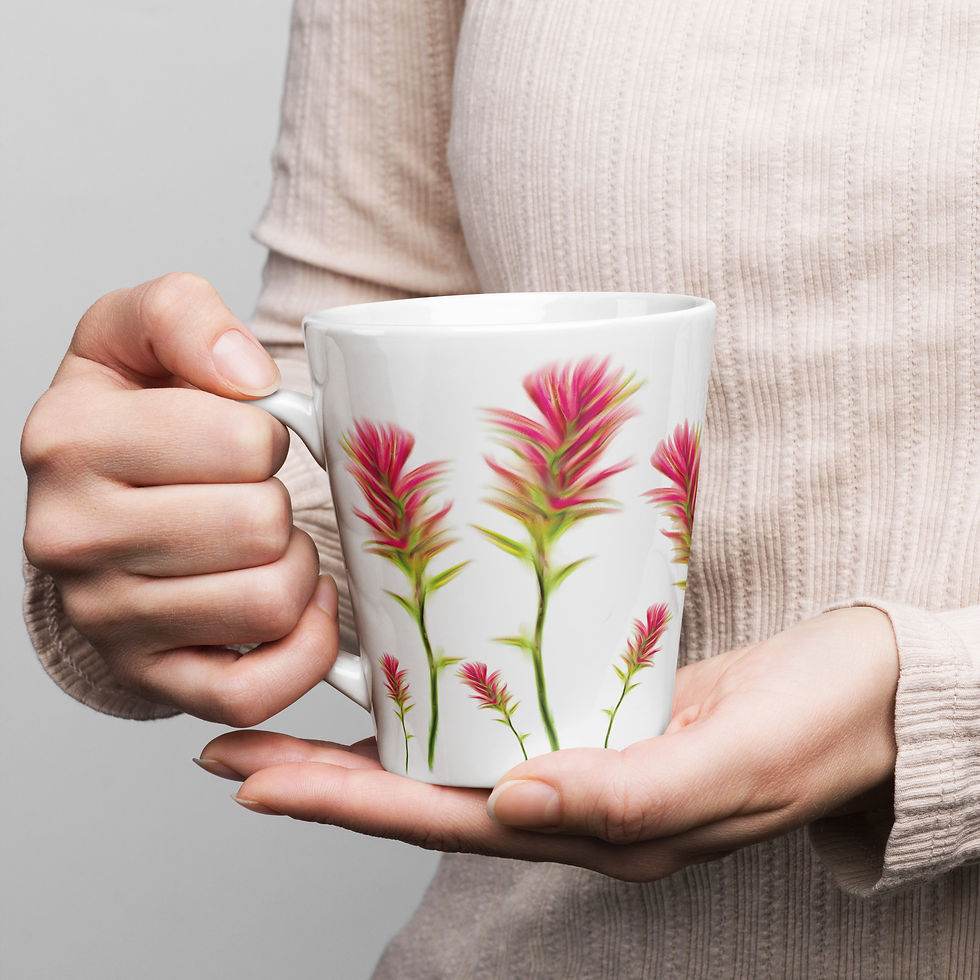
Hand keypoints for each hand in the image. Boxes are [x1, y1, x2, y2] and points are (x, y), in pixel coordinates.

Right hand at [22, 272, 338, 724]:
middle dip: (281, 502)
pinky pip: (253, 692)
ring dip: (294, 568)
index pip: (246, 442)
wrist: (103, 507)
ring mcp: (107, 620)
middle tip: (253, 495)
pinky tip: (293, 605)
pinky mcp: (152, 679)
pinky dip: (302, 649)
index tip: (243, 439)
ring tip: (263, 546)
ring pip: (270, 602)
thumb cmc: (135, 419)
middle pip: (261, 525)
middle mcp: (71, 537)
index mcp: (69, 439)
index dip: (270, 436)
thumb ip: (183, 315)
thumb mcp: (139, 334)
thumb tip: (245, 373)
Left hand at [196, 608, 897, 880]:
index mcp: (596, 827)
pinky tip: (399, 682)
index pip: (443, 820)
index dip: (344, 804)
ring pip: (449, 754)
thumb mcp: (733, 764)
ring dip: (366, 742)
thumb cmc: (815, 730)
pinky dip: (435, 699)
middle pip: (423, 792)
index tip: (254, 781)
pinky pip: (495, 711)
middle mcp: (572, 798)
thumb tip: (516, 805)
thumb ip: (629, 793)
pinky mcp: (594, 705)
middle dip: (323, 778)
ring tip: (283, 725)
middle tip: (229, 751)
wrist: (864, 694)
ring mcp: (580, 752)